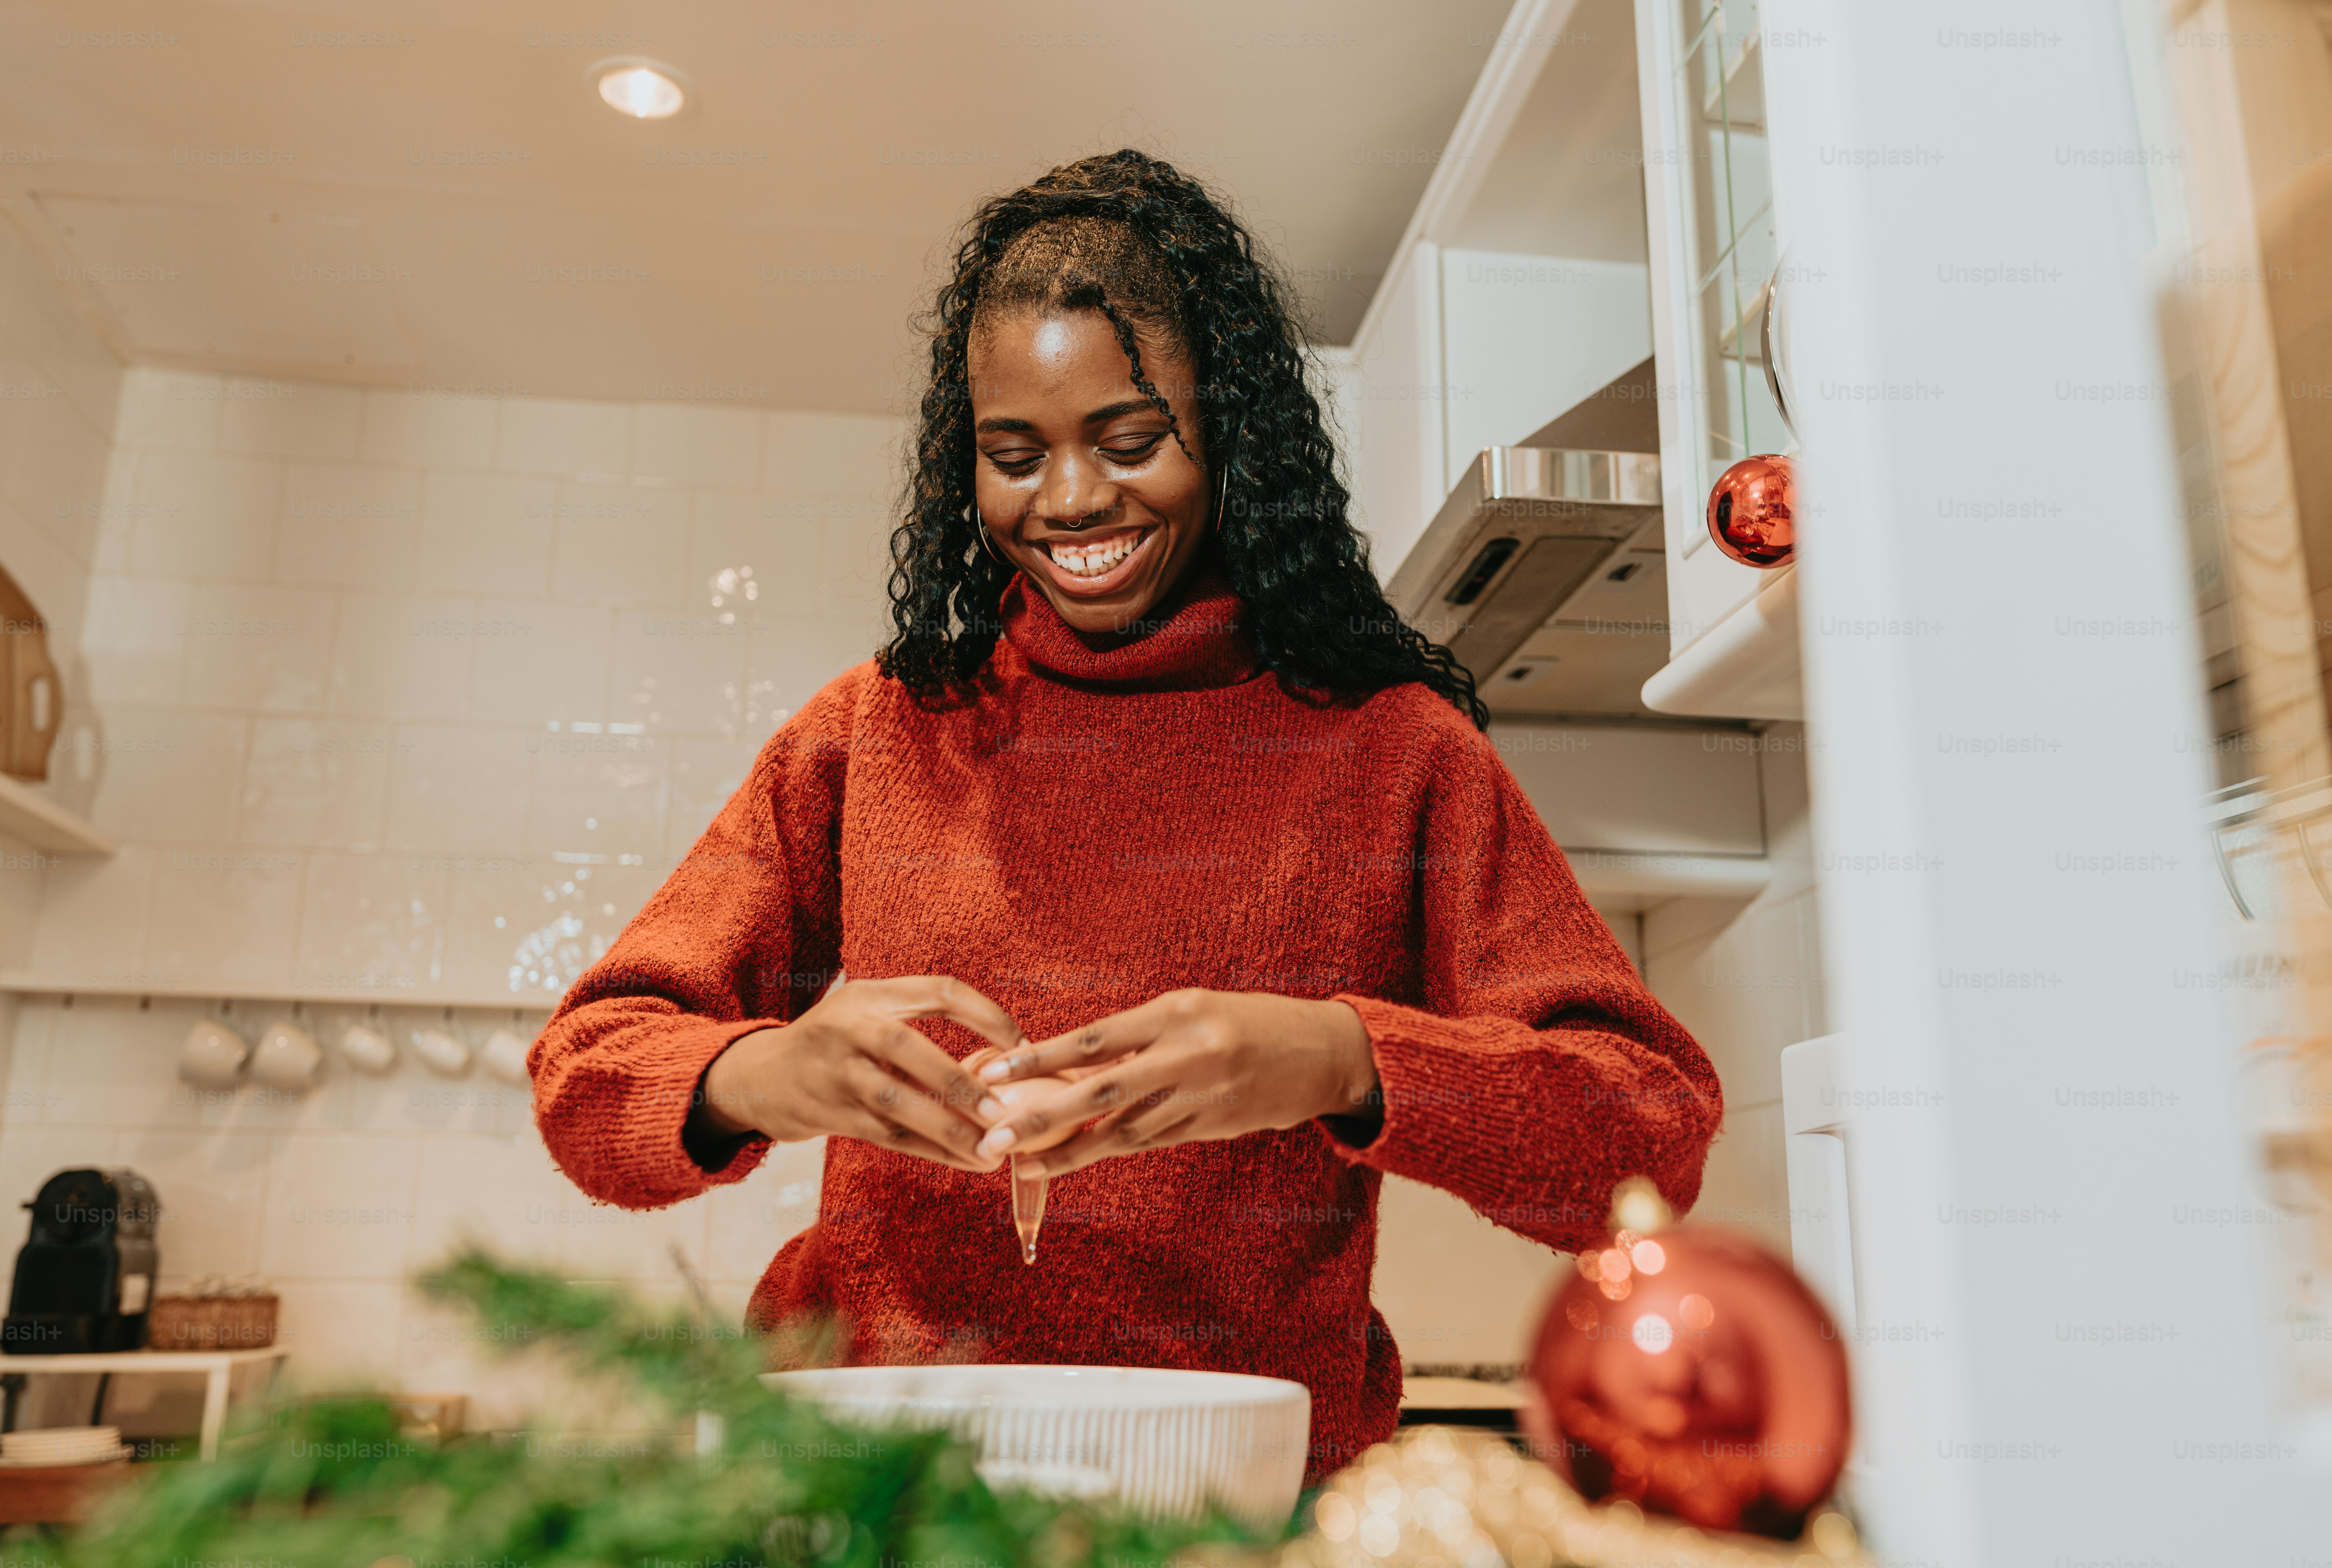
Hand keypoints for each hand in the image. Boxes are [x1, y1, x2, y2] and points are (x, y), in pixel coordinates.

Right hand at [696, 976, 1024, 1173]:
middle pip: (909, 1049)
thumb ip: (918, 1017)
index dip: (987, 1015)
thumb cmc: (835, 1041)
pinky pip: (890, 1137)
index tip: (1023, 1045)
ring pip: (897, 1104)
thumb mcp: (868, 1009)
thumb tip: (1002, 1050)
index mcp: (871, 994)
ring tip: (994, 1150)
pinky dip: (932, 1151)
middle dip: (959, 1081)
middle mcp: (849, 1028)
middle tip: (1004, 1111)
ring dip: (949, 1129)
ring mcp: (836, 1073)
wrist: (760, 1076)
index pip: (940, 990)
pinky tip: (969, 1162)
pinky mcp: (831, 1115)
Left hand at [969, 989, 1378, 1176]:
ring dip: (1070, 1148)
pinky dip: (1109, 1150)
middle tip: (996, 1138)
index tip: (994, 1071)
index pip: (1096, 1038)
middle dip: (1044, 1117)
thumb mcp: (1192, 1010)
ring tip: (1022, 1160)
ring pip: (1124, 1129)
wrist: (1323, 1053)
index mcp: (1176, 1013)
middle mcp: (1187, 1055)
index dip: (1043, 1057)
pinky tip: (1074, 1160)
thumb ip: (1137, 1037)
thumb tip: (1072, 1066)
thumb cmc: (1247, 1022)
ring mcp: (1202, 1097)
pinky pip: (1151, 1141)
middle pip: (1102, 1092)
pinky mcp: (1212, 1127)